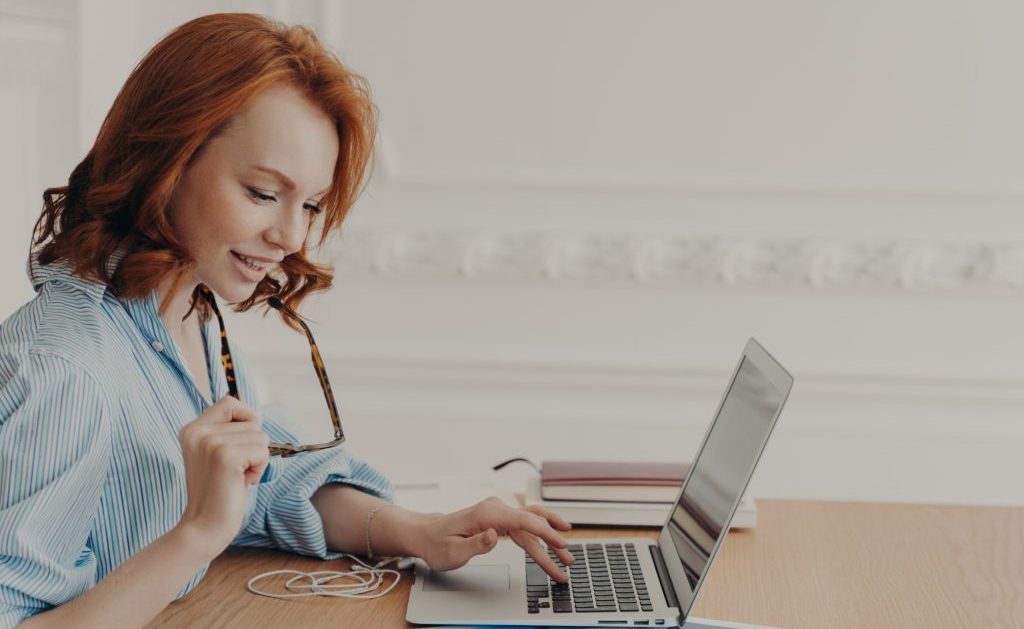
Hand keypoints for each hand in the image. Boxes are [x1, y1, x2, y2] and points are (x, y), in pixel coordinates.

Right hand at [175, 396, 268, 558]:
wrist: (204, 527)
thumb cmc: (219, 492)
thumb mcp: (217, 454)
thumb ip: (228, 431)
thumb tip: (255, 414)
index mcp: (192, 429)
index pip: (230, 402)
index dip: (246, 419)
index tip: (240, 446)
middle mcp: (197, 431)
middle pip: (251, 420)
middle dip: (253, 446)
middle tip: (235, 470)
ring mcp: (210, 442)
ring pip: (260, 435)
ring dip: (257, 459)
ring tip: (236, 477)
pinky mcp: (226, 456)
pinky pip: (262, 450)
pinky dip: (260, 468)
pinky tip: (242, 482)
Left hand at [411, 497, 573, 581]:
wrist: (427, 534)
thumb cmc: (437, 544)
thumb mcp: (452, 552)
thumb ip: (475, 544)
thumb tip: (494, 535)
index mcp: (487, 514)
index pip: (524, 521)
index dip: (545, 533)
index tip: (561, 544)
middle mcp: (495, 509)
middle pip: (532, 521)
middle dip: (553, 540)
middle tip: (569, 558)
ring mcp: (498, 513)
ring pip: (531, 523)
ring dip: (549, 538)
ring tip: (565, 554)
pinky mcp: (498, 519)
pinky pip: (523, 527)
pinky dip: (538, 537)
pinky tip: (550, 544)